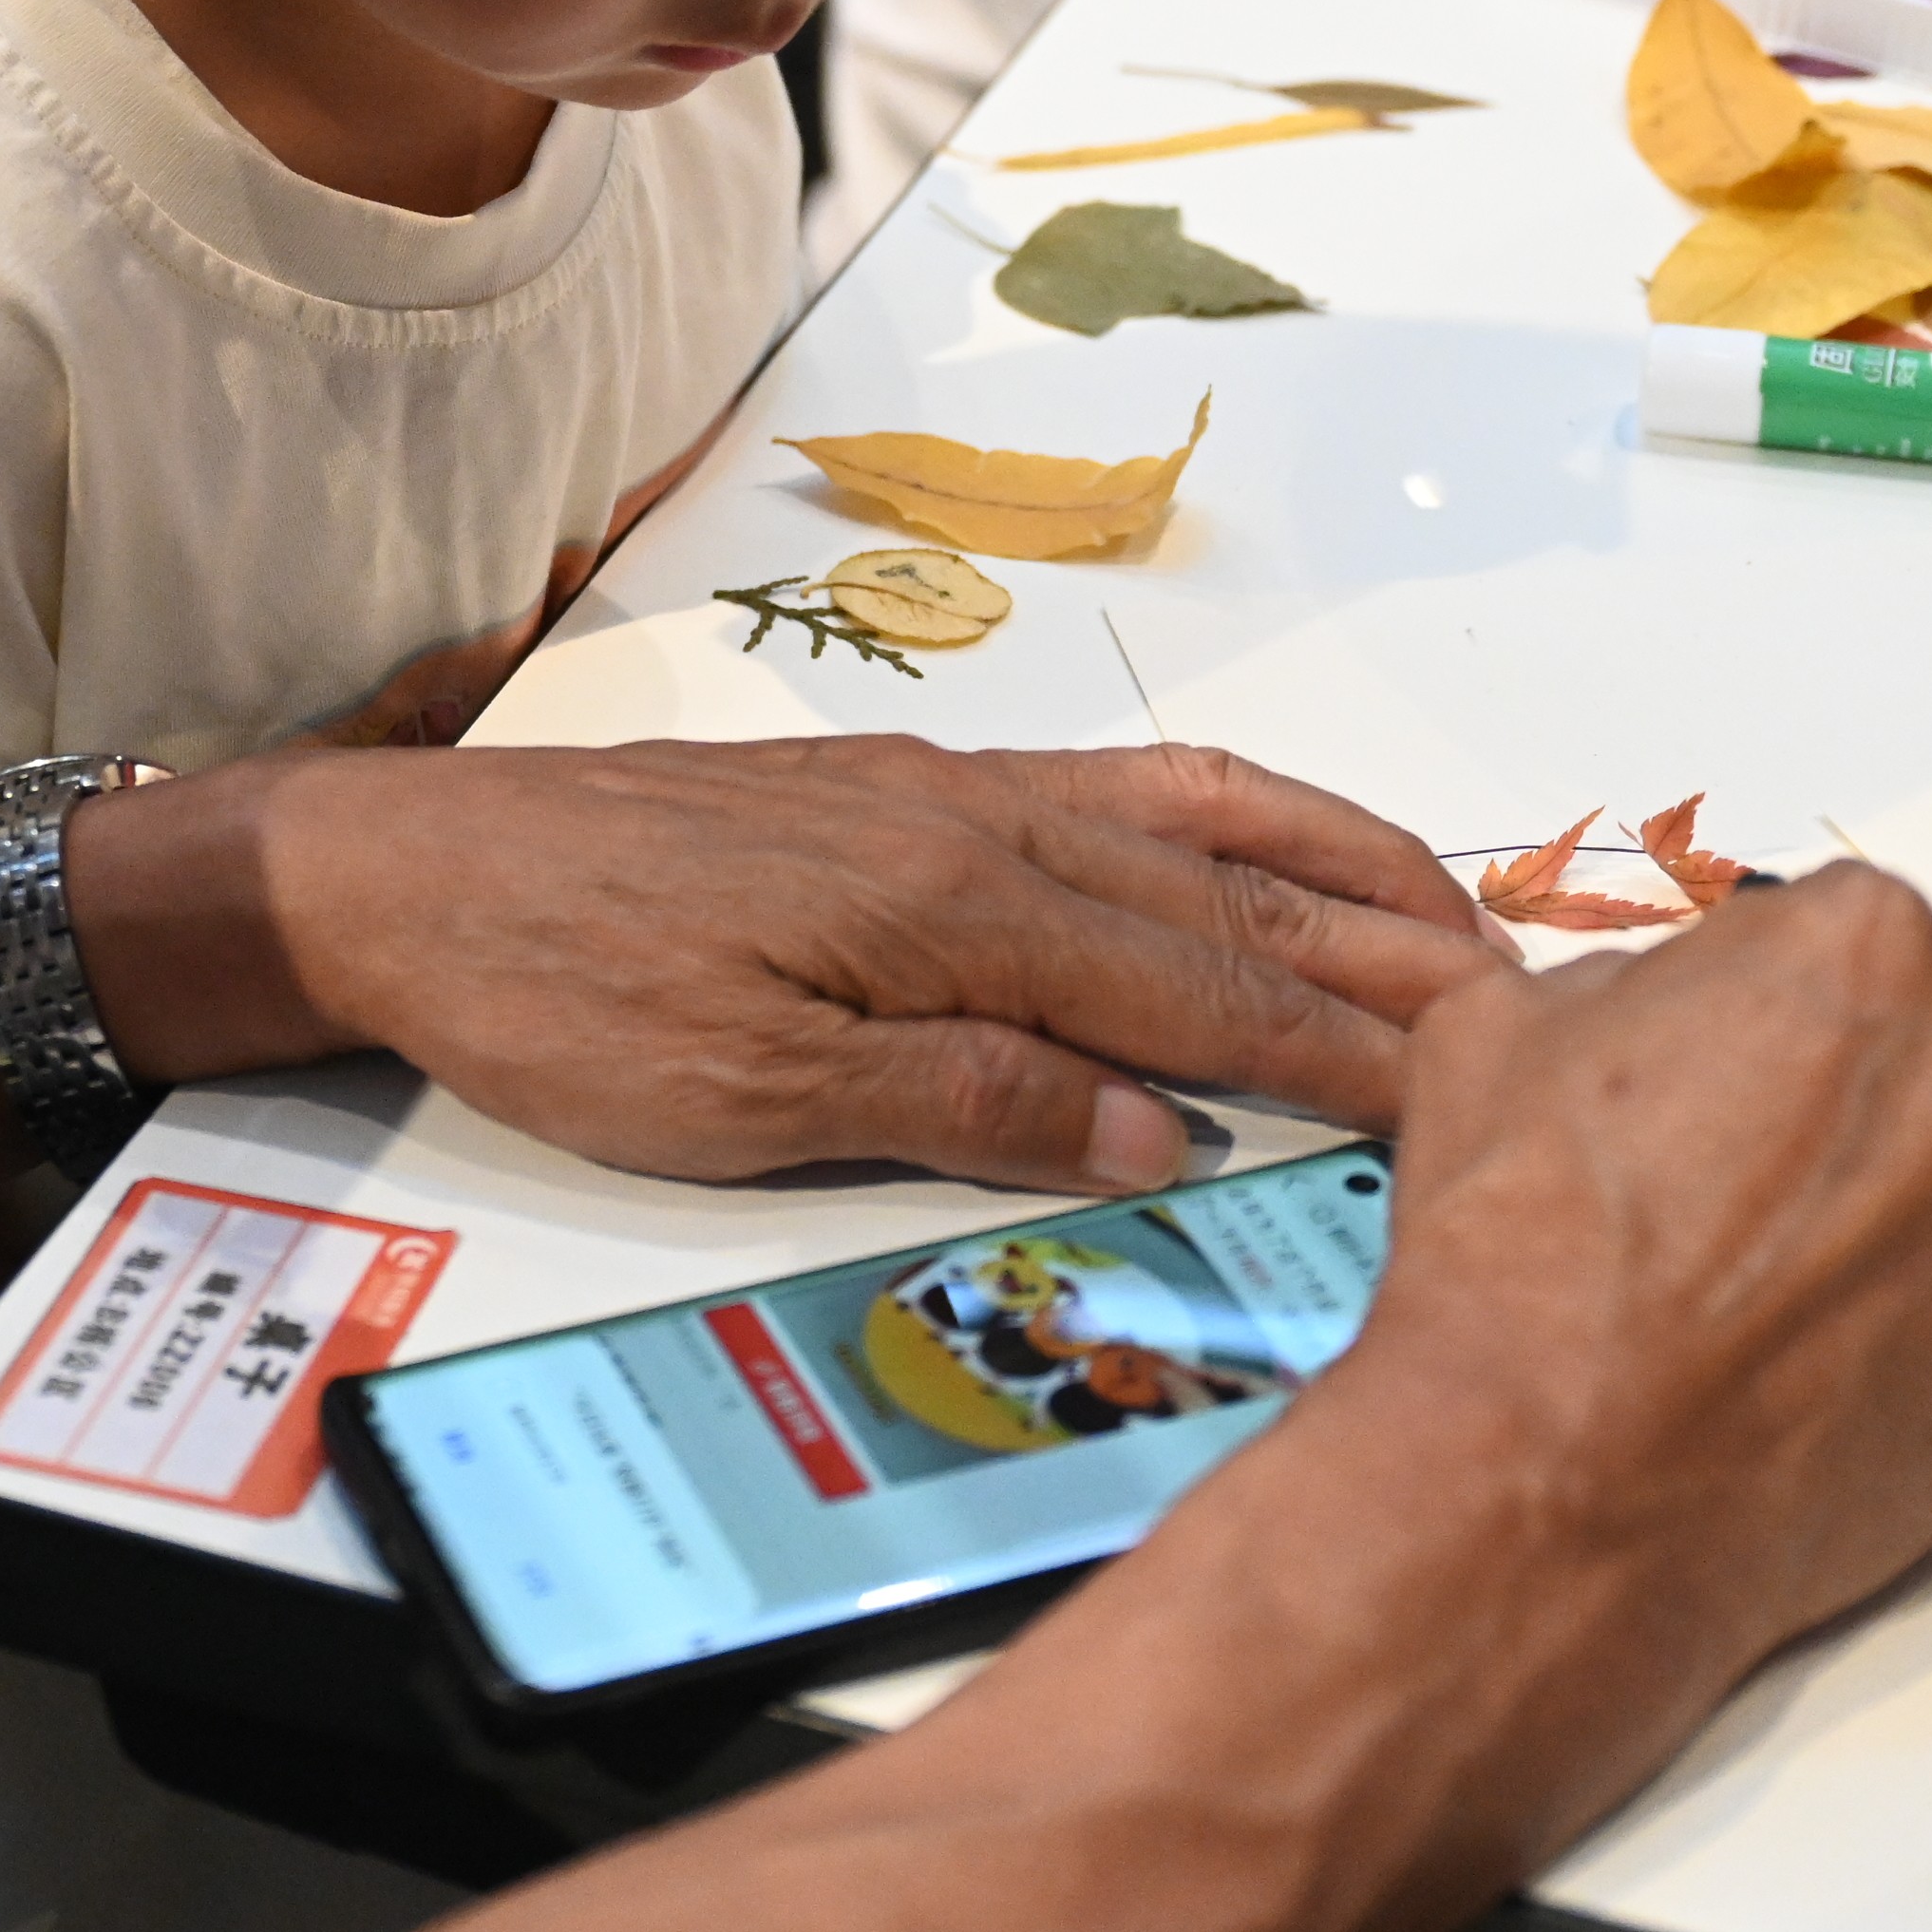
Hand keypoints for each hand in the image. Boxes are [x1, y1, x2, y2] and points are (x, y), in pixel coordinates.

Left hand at [74, 738, 1501, 1195]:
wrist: (402, 878)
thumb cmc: (556, 997)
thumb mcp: (746, 1100)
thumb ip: (961, 1106)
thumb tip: (1154, 1139)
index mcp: (950, 907)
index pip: (1195, 993)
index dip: (1341, 1049)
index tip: (1468, 1094)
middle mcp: (968, 822)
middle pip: (1219, 895)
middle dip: (1382, 949)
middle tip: (1528, 999)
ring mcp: (933, 792)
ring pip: (1177, 822)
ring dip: (1320, 864)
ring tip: (1439, 906)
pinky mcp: (887, 793)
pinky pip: (1099, 795)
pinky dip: (1212, 822)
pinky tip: (1241, 852)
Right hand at [1185, 866, 1931, 1931]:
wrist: (1562, 1476)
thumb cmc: (1534, 1265)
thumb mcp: (1503, 1027)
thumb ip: (1623, 981)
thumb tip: (1653, 1003)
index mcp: (1867, 945)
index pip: (1847, 938)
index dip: (1774, 1011)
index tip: (1737, 1075)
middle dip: (1870, 1097)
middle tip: (1764, 1185)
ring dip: (1925, 1202)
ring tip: (1794, 1282)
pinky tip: (1844, 1349)